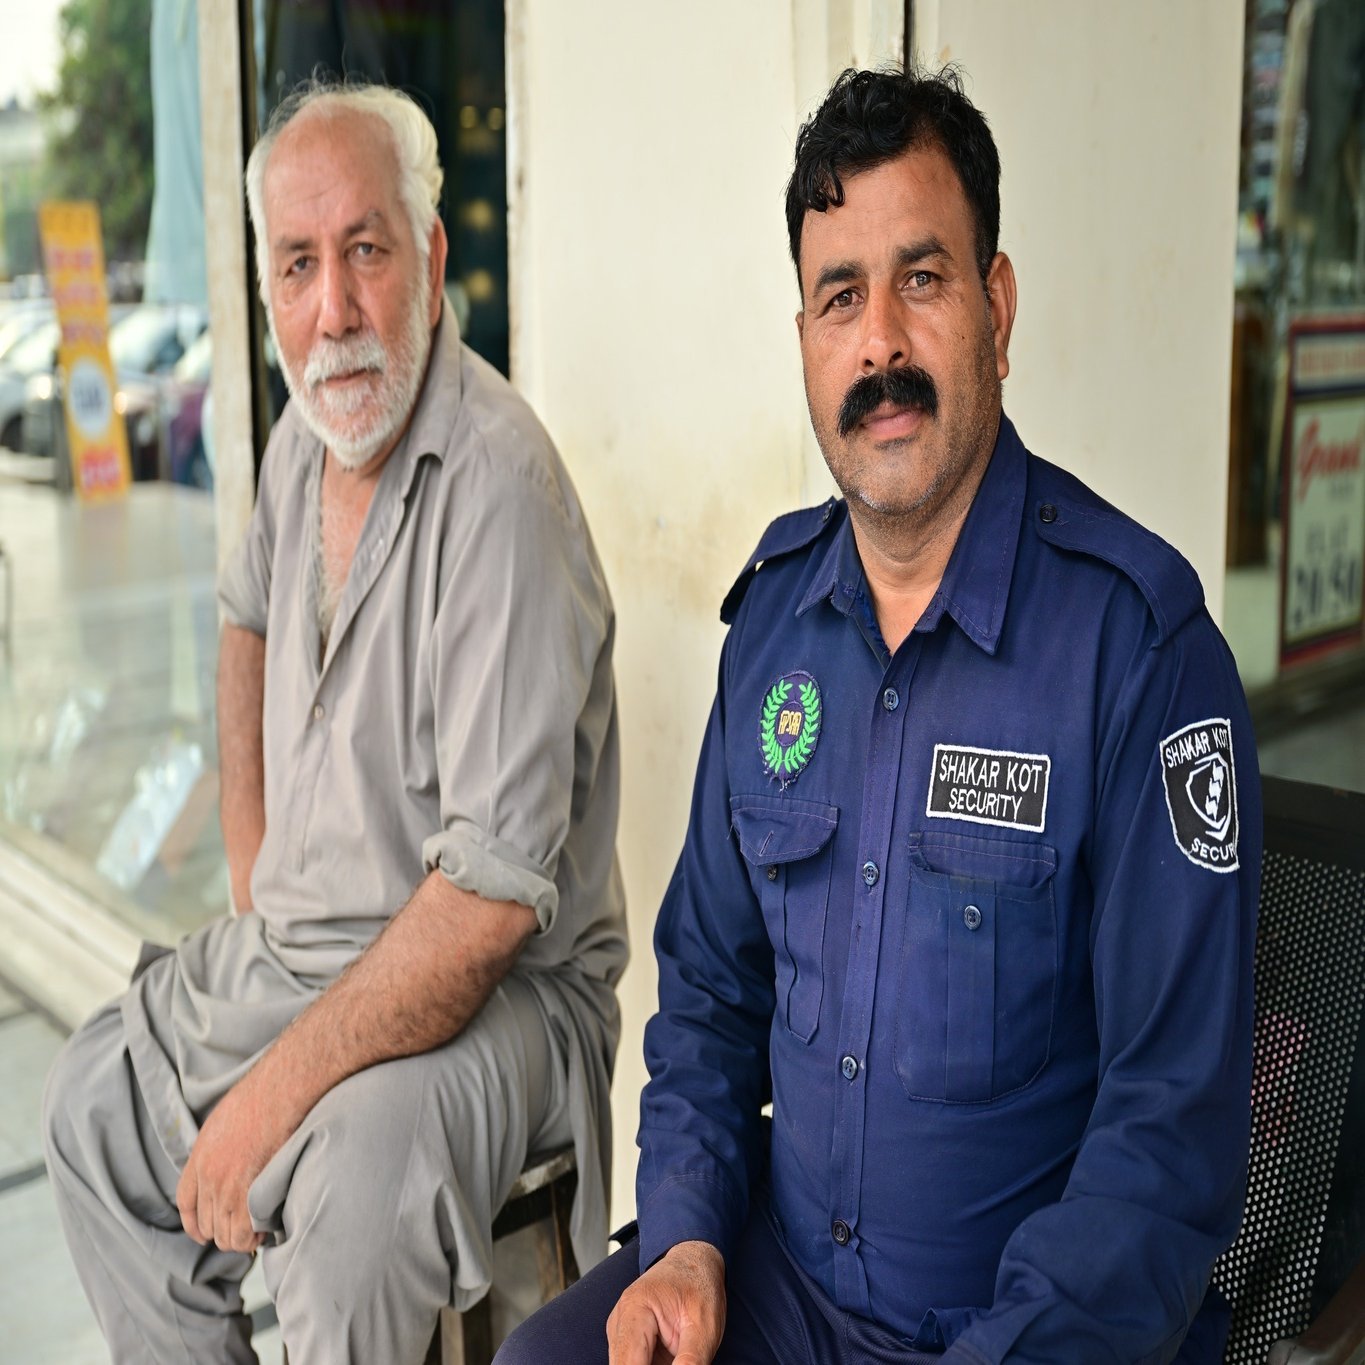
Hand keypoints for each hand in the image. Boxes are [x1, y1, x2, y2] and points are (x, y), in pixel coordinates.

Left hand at [176, 1070, 282, 1252]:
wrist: (280, 1093)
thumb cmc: (261, 1098)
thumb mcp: (222, 1122)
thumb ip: (216, 1151)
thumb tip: (226, 1165)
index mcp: (200, 1159)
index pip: (186, 1205)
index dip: (194, 1225)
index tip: (204, 1232)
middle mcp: (209, 1178)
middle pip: (207, 1226)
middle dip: (224, 1231)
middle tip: (244, 1227)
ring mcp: (229, 1189)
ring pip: (226, 1236)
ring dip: (241, 1237)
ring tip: (258, 1229)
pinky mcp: (251, 1196)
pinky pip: (245, 1235)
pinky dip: (255, 1237)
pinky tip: (267, 1228)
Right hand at [607, 1240, 725, 1364]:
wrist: (692, 1262)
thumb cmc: (699, 1286)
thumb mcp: (706, 1324)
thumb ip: (692, 1361)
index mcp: (635, 1310)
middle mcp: (619, 1322)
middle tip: (678, 1363)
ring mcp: (619, 1333)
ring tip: (677, 1357)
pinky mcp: (626, 1343)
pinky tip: (671, 1359)